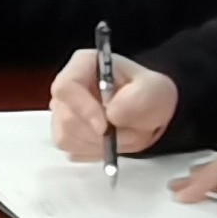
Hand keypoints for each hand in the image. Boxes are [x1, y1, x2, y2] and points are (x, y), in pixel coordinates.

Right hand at [49, 52, 177, 160]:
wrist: (147, 114)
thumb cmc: (149, 95)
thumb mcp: (155, 90)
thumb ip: (137, 99)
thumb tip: (111, 115)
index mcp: (83, 65)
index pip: (66, 87)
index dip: (83, 108)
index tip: (105, 127)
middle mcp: (66, 89)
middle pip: (66, 118)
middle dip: (100, 134)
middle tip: (129, 132)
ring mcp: (61, 112)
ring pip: (67, 138)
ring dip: (101, 144)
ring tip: (124, 134)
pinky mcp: (64, 135)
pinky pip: (72, 150)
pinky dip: (95, 152)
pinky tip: (111, 142)